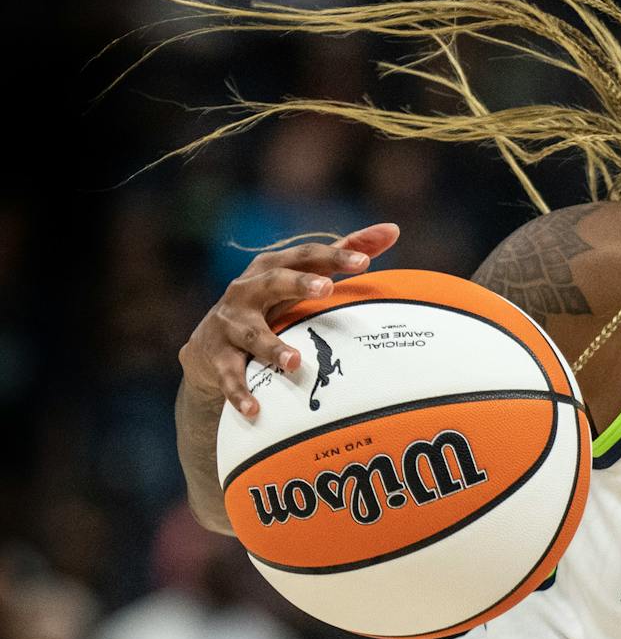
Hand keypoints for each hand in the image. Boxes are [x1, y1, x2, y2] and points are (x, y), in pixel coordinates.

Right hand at [178, 223, 399, 418]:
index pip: (305, 256)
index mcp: (270, 268)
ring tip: (296, 361)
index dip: (334, 256)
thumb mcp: (302, 277)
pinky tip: (256, 409)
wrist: (207, 347)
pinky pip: (230, 376)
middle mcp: (246, 291)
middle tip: (326, 288)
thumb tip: (393, 229)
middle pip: (273, 282)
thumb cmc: (271, 305)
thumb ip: (344, 252)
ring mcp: (229, 324)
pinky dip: (240, 392)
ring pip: (251, 334)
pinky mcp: (216, 357)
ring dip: (272, 347)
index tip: (366, 262)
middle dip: (299, 283)